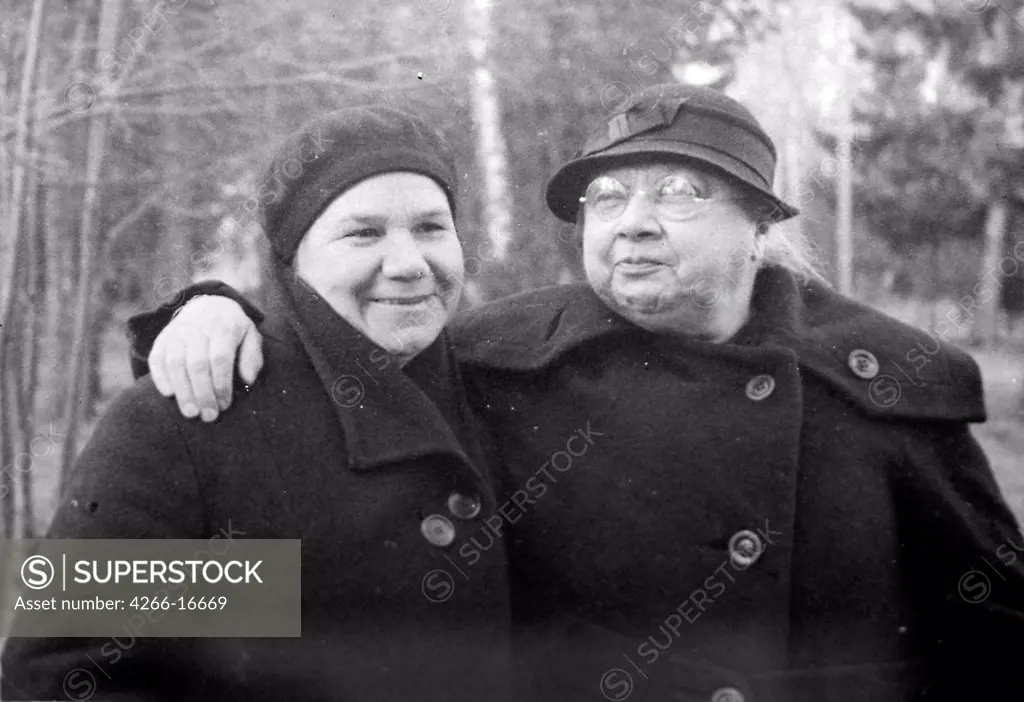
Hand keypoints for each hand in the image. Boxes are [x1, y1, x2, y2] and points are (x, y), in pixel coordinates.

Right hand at [149, 296, 263, 421]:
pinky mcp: (162, 339)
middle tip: (208, 416)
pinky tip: (169, 395)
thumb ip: (252, 358)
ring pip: (175, 363)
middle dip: (203, 393)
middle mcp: (198, 328)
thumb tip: (248, 380)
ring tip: (190, 413)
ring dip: (183, 390)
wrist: (208, 304)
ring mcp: (177, 333)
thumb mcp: (251, 336)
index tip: (224, 405)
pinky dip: (160, 378)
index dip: (221, 384)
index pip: (220, 358)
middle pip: (197, 364)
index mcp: (223, 327)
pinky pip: (156, 359)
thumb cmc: (233, 329)